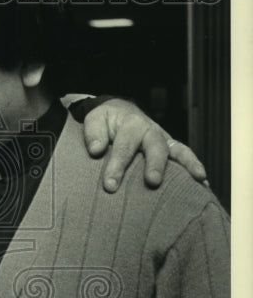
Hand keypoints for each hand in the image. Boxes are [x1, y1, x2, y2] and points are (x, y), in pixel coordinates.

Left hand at [82, 98, 207, 191]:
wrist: (118, 112)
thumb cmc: (105, 121)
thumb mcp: (94, 120)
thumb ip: (93, 133)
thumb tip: (96, 150)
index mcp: (130, 124)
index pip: (124, 146)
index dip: (117, 166)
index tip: (110, 185)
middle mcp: (150, 131)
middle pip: (156, 146)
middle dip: (155, 164)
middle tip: (152, 181)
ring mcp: (163, 140)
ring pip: (178, 150)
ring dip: (188, 164)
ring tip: (198, 179)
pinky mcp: (170, 148)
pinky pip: (184, 156)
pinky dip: (194, 168)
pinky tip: (204, 185)